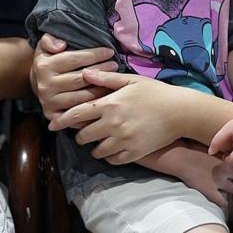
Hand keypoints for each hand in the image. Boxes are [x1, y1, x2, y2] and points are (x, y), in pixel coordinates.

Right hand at [29, 34, 115, 119]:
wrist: (37, 82)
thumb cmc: (49, 60)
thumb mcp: (45, 45)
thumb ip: (50, 40)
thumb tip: (61, 45)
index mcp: (43, 66)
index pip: (74, 59)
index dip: (94, 55)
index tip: (109, 52)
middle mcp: (45, 86)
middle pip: (80, 79)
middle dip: (101, 71)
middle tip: (115, 65)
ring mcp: (49, 102)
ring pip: (81, 97)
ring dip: (101, 89)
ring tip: (113, 80)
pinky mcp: (54, 116)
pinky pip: (78, 114)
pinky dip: (92, 107)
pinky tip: (105, 99)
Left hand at [52, 69, 185, 163]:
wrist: (180, 111)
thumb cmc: (155, 92)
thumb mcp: (131, 80)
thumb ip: (105, 78)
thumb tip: (84, 73)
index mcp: (110, 104)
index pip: (77, 114)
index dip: (62, 120)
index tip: (52, 125)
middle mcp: (114, 124)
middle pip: (83, 136)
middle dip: (80, 134)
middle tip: (83, 132)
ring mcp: (124, 140)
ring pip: (97, 151)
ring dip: (94, 147)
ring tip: (98, 141)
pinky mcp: (134, 152)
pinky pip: (113, 159)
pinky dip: (109, 156)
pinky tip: (111, 149)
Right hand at [173, 145, 232, 208]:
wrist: (183, 160)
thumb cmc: (194, 151)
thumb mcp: (212, 150)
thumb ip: (221, 152)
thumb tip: (227, 151)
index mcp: (226, 161)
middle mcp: (226, 172)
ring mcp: (219, 183)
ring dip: (232, 188)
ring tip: (229, 188)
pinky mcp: (210, 192)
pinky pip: (222, 201)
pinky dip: (224, 203)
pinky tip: (224, 203)